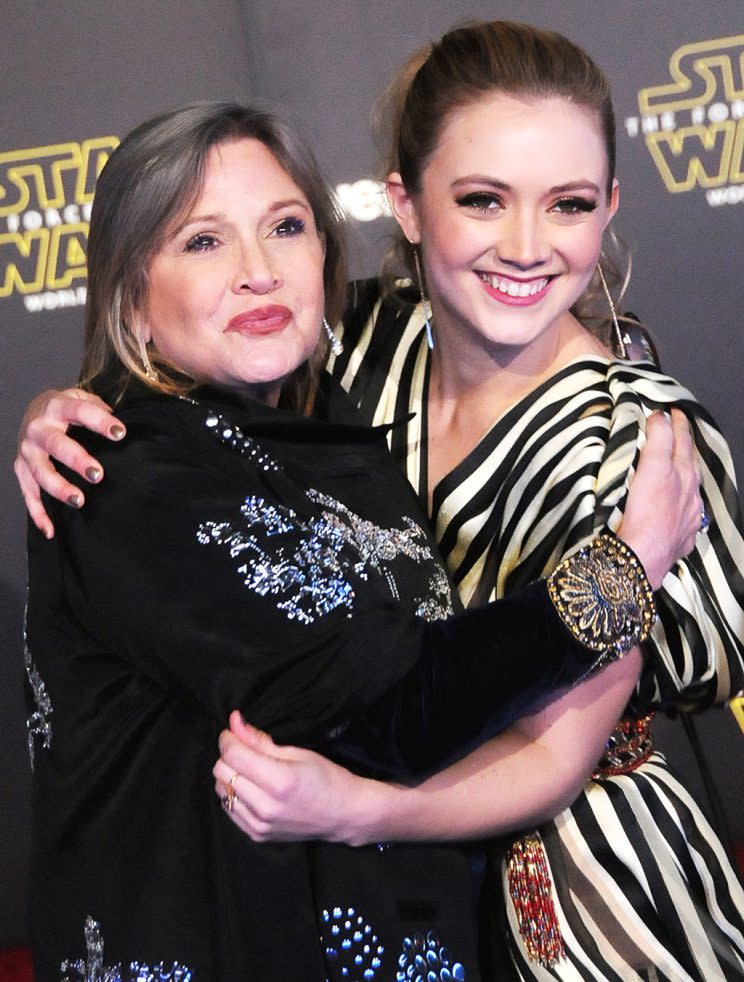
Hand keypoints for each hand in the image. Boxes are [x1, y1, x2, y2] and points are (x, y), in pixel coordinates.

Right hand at [14, 387, 125, 537]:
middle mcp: (38, 429)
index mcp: (55, 407)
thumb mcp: (78, 398)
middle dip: (75, 460)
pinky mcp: (21, 469)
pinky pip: (28, 494)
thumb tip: (116, 422)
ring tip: (79, 500)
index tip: (120, 433)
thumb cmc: (63, 408)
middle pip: (55, 445)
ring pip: (40, 472)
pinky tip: (50, 531)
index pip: (79, 411)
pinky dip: (38, 513)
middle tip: (97, 474)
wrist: (33, 411)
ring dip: (58, 487)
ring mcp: (27, 451)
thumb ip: (96, 406)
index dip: (99, 421)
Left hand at [213, 712, 373, 844]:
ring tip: (251, 770)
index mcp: (279, 781)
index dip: (229, 738)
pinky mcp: (257, 835)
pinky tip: (253, 788)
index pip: (233, 755)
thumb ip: (260, 740)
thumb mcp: (297, 752)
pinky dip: (234, 794)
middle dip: (229, 755)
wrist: (343, 814)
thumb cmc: (326, 778)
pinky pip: (228, 808)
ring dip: (230, 775)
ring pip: (221, 791)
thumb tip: (235, 722)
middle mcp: (265, 806)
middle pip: (222, 772)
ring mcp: (260, 825)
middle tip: (245, 750)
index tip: (234, 731)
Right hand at [618, 409, 702, 588]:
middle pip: (690, 461)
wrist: (643, 557)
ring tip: (680, 464)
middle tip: (679, 428)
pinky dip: (684, 503)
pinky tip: (679, 506)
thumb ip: (658, 439)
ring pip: (692, 488)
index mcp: (681, 473)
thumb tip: (661, 418)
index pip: (680, 440)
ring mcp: (688, 516)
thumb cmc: (642, 515)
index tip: (671, 411)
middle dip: (684, 442)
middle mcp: (690, 493)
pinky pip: (688, 515)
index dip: (675, 423)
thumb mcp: (649, 467)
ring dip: (686, 472)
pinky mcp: (682, 537)